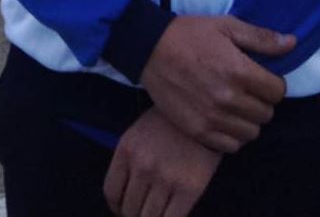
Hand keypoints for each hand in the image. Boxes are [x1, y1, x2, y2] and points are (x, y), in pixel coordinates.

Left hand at [103, 108, 221, 216]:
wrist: (207, 112)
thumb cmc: (171, 124)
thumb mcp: (140, 132)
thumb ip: (129, 162)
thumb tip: (124, 198)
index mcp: (127, 149)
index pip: (111, 192)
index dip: (117, 207)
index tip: (124, 208)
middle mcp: (143, 164)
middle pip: (129, 210)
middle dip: (135, 214)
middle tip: (144, 210)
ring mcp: (166, 177)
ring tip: (158, 212)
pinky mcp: (189, 188)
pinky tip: (171, 213)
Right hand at [140, 15, 295, 152]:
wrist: (150, 49)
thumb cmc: (191, 34)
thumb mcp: (227, 26)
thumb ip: (261, 38)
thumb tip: (292, 43)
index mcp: (239, 71)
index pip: (277, 91)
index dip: (274, 83)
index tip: (263, 78)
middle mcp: (228, 98)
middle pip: (266, 114)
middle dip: (262, 101)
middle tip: (249, 89)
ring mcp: (212, 118)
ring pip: (251, 133)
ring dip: (249, 120)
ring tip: (237, 105)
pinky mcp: (198, 131)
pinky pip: (231, 146)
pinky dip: (233, 135)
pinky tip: (225, 119)